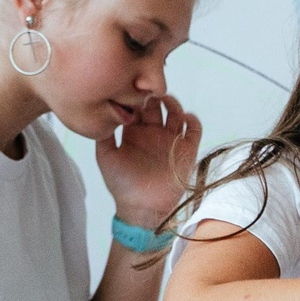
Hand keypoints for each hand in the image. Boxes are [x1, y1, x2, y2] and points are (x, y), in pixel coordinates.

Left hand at [96, 94, 202, 229]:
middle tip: (149, 93)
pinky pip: (194, 129)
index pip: (138, 106)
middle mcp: (153, 133)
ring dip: (173, 103)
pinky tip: (184, 118)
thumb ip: (104, 134)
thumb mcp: (106, 156)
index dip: (136, 97)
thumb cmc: (122, 184)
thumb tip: (106, 111)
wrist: (142, 207)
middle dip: (154, 96)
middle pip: (157, 105)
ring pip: (176, 112)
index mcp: (134, 132)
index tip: (132, 93)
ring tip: (166, 100)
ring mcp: (171, 141)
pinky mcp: (187, 150)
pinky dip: (192, 119)